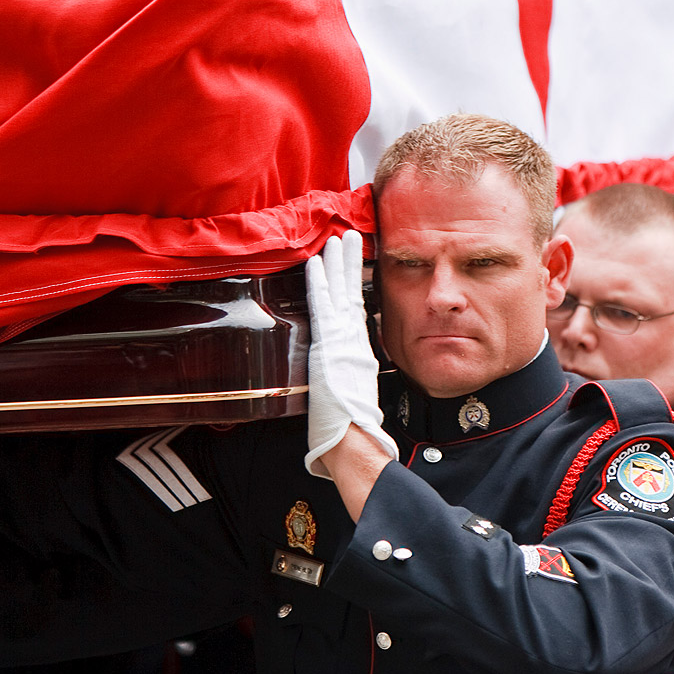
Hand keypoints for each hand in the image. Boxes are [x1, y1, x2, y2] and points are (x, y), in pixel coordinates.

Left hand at [304, 231, 397, 478]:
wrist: (354, 437)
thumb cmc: (352, 427)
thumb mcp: (353, 397)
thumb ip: (349, 384)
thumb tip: (347, 385)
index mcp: (359, 351)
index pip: (356, 309)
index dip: (355, 284)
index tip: (354, 263)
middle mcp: (353, 340)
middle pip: (352, 293)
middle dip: (351, 263)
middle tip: (349, 236)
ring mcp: (342, 339)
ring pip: (340, 293)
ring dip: (337, 264)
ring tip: (336, 238)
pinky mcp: (328, 344)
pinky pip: (322, 307)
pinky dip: (319, 284)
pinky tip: (315, 263)